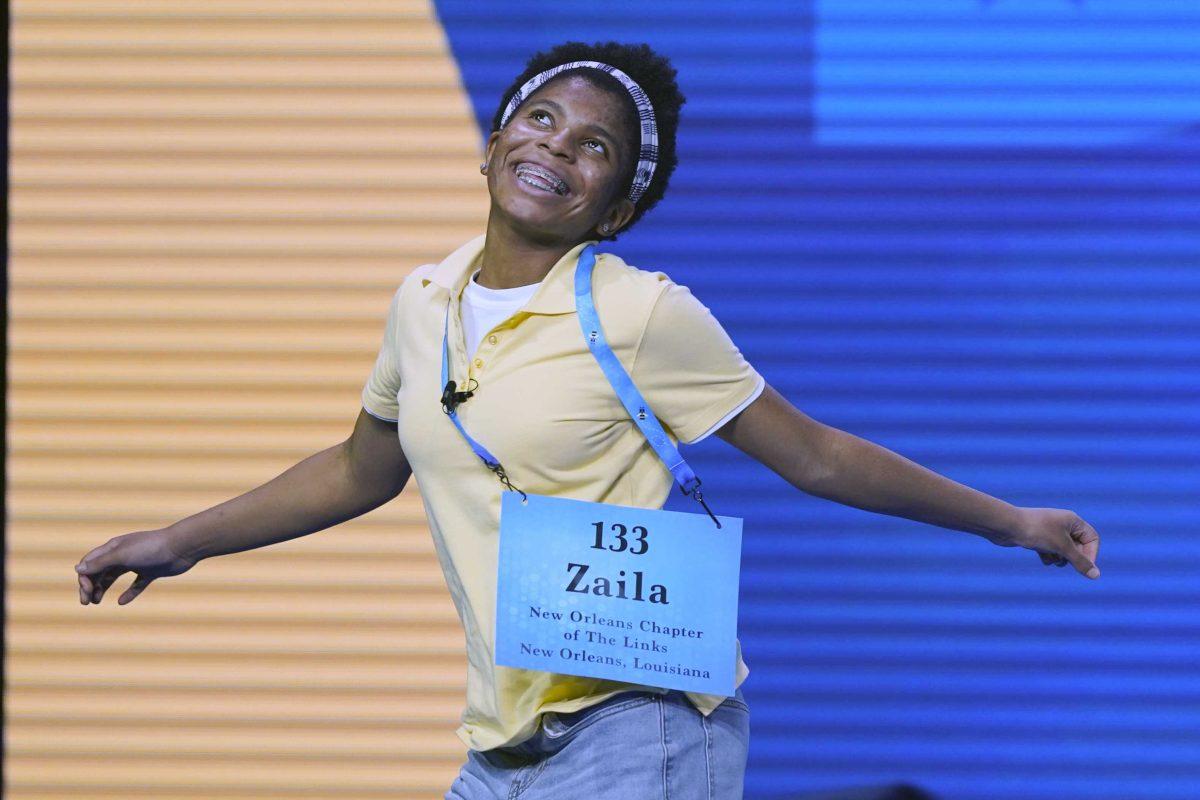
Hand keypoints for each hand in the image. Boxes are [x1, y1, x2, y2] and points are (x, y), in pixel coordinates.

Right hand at [75, 529, 197, 604]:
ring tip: (97, 602)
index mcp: (114, 547)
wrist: (182, 547)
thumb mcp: (122, 555)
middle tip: (86, 602)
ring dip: (103, 588)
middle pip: (100, 571)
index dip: (84, 577)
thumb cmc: (151, 548)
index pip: (90, 563)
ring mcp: (137, 563)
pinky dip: (128, 593)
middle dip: (90, 585)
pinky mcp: (151, 571)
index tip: (87, 591)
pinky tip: (122, 602)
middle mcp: (123, 554)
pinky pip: (136, 584)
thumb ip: (101, 563)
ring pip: (114, 577)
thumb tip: (78, 569)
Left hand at [998, 507, 1100, 579]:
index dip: (1091, 553)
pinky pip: (1051, 551)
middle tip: (1063, 561)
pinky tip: (1041, 556)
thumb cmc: (1036, 532)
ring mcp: (1049, 531)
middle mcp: (1062, 524)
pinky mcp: (1038, 538)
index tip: (1084, 566)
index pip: (1092, 538)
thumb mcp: (1062, 548)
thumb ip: (1080, 562)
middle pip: (1079, 546)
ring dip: (1060, 558)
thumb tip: (1096, 576)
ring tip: (1051, 557)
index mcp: (1072, 520)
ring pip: (1064, 551)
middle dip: (1072, 557)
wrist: (1006, 526)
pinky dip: (1048, 556)